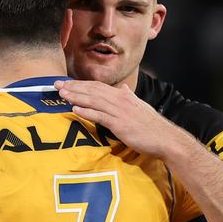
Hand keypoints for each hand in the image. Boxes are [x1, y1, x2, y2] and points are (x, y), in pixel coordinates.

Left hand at [54, 80, 179, 158]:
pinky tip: (75, 109)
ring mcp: (119, 112)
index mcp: (123, 96)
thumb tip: (125, 89)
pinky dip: (87, 111)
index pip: (97, 86)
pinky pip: (100, 116)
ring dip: (76, 96)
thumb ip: (130, 97)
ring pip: (93, 101)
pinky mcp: (120, 124)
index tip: (66, 83)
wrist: (166, 139)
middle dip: (73, 87)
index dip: (81, 84)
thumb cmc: (152, 125)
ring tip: (62, 94)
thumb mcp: (140, 106)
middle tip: (57, 85)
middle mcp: (120, 100)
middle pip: (92, 90)